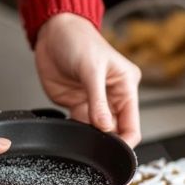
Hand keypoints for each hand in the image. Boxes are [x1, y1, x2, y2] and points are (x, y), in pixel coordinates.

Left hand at [35, 13, 141, 146]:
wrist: (52, 31)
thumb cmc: (77, 39)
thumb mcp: (91, 69)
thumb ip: (98, 101)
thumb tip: (105, 127)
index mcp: (125, 87)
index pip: (132, 124)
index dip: (125, 141)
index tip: (114, 152)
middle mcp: (112, 98)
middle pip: (116, 131)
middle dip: (106, 141)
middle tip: (95, 144)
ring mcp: (95, 103)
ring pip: (98, 131)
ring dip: (91, 137)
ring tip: (83, 133)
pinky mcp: (78, 105)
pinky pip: (81, 125)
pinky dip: (77, 131)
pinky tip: (72, 129)